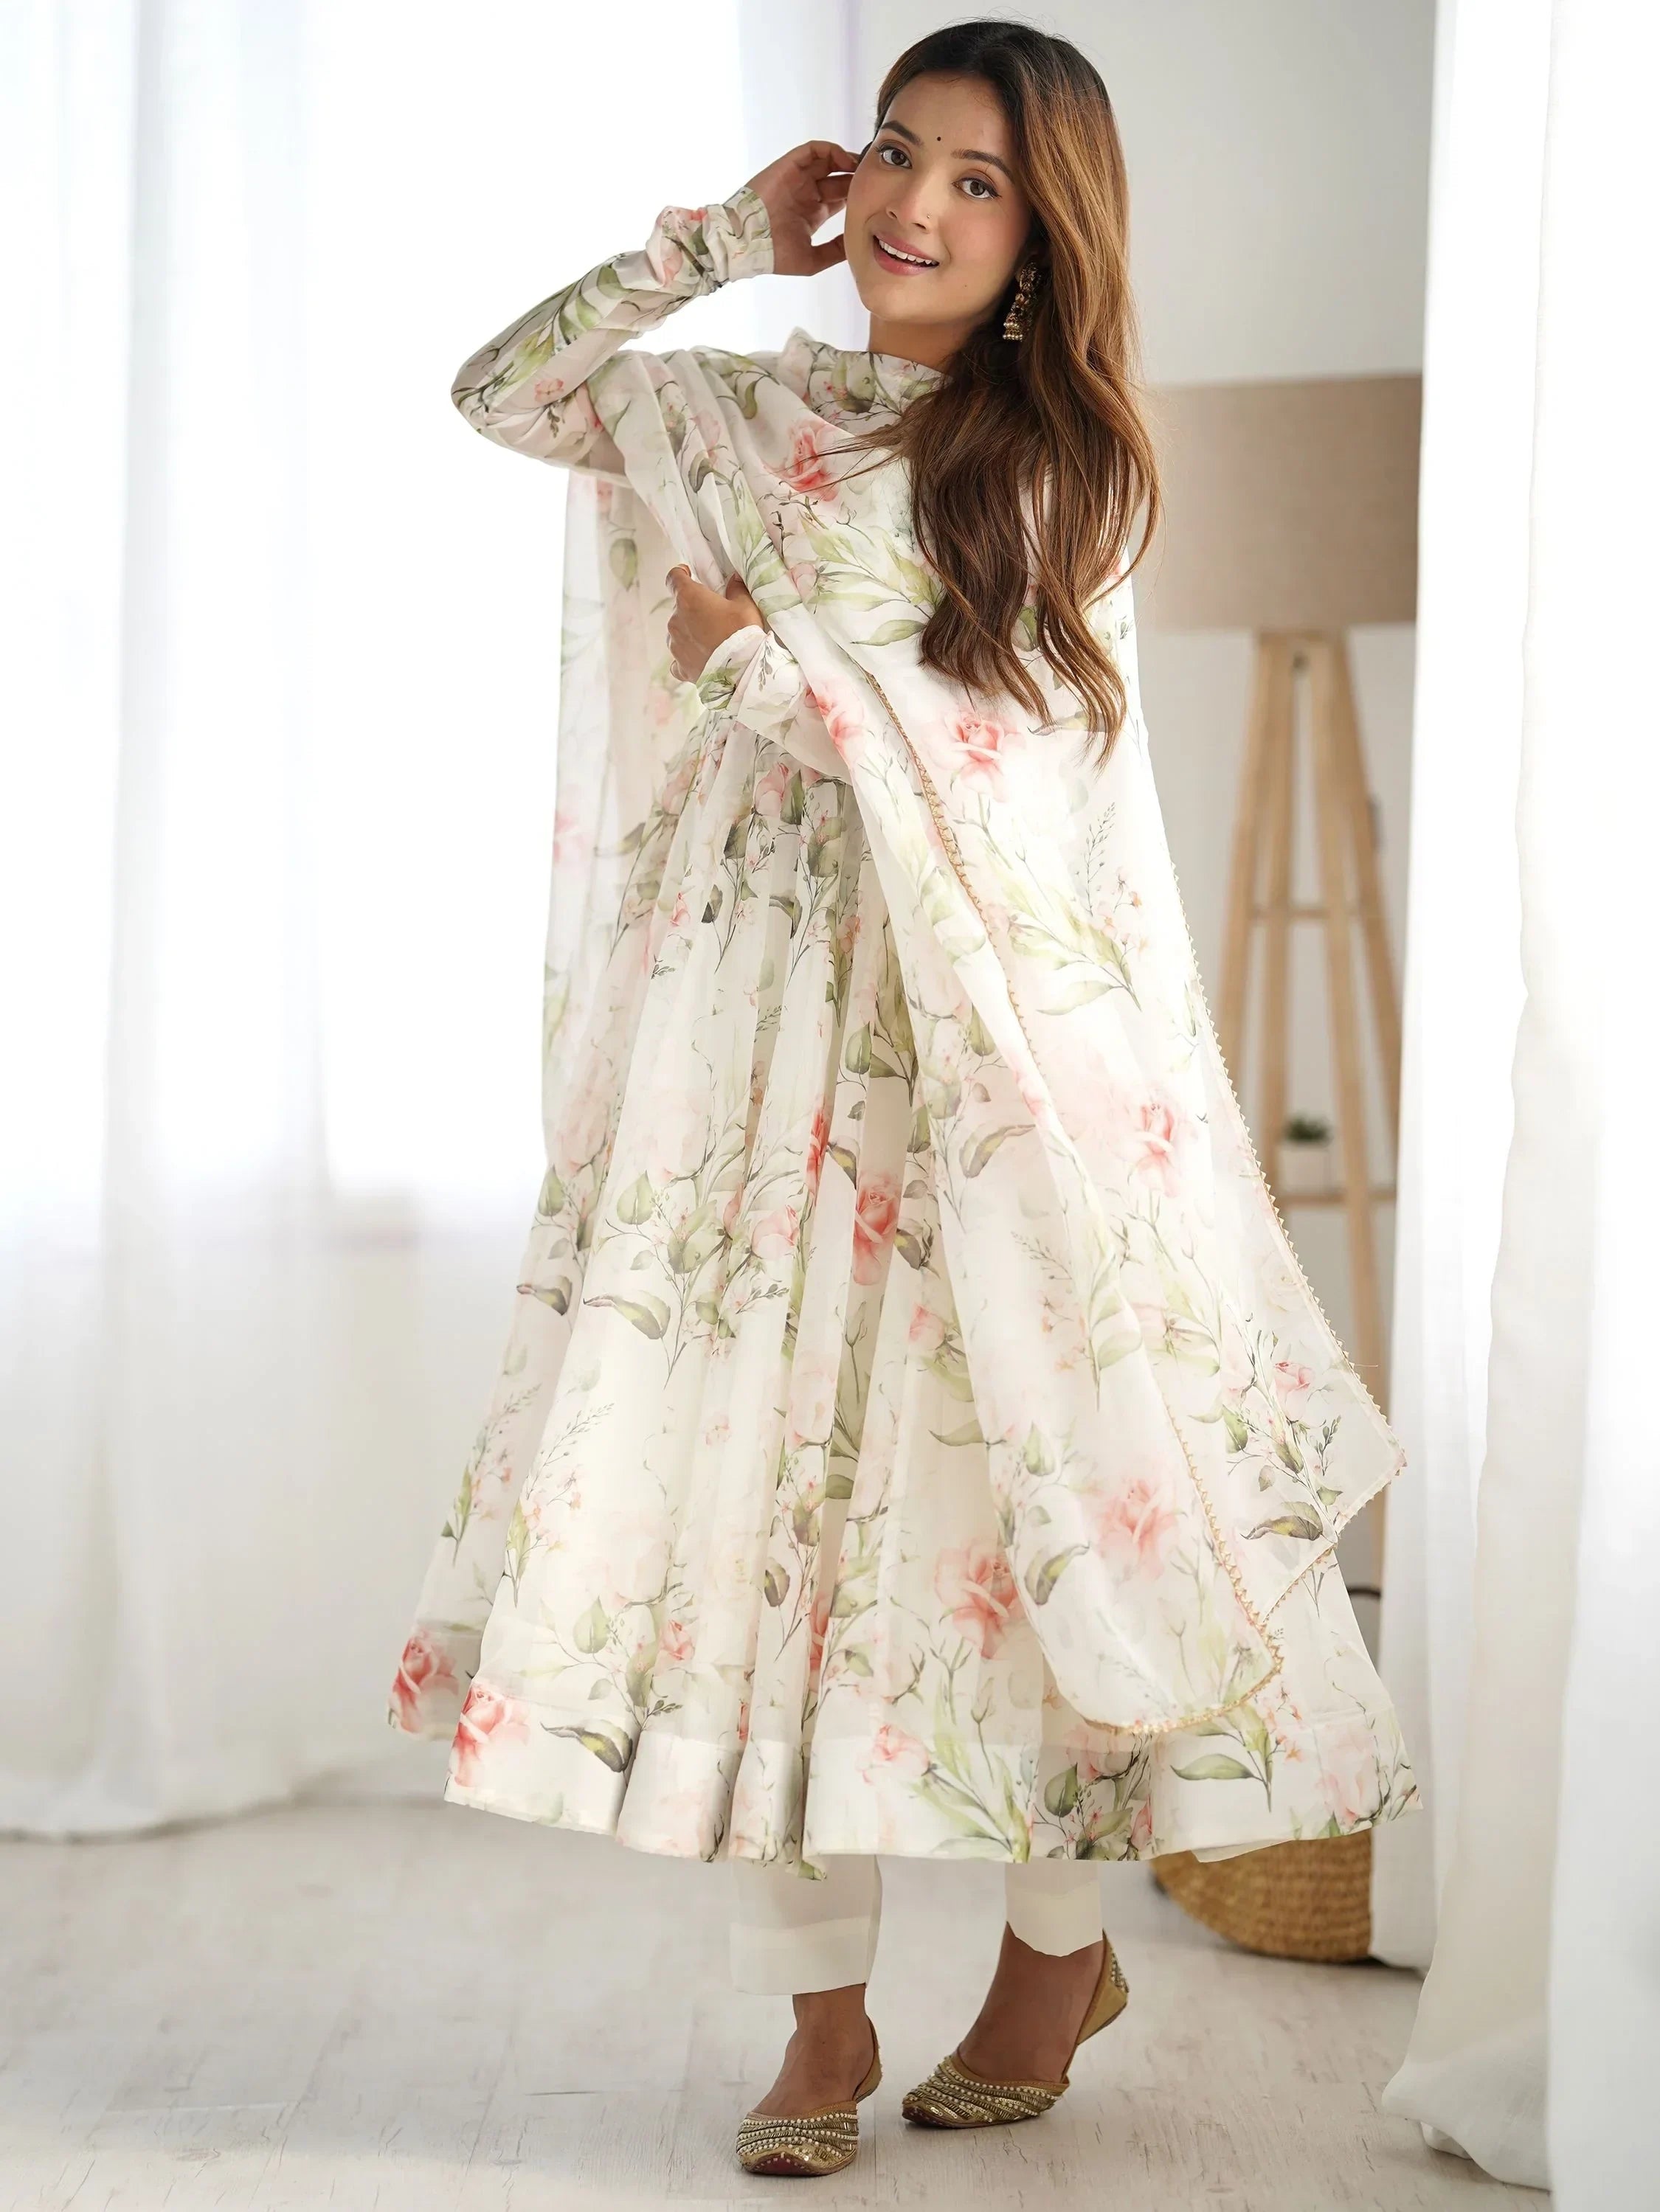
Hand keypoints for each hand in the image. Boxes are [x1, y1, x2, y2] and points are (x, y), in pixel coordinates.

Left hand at [667, 566, 763, 682]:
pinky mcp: (679, 666)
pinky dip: (688, 656)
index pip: (673, 578)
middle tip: (715, 616)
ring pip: (678, 632)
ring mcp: (674, 644)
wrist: (741, 672)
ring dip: (690, 632)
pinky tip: (702, 658)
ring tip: (712, 641)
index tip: (687, 574)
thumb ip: (736, 588)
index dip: (680, 574)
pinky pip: (678, 659)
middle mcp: (675, 619)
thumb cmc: (742, 634)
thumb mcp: (745, 605)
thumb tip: (733, 579)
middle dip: (694, 609)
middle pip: (679, 607)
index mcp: (688, 598)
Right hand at [744, 140, 861, 275]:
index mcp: (812, 213)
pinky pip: (812, 150)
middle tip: (873, 179)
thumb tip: (857, 242)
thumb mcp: (812, 260)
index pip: (840, 198)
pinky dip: (831, 150)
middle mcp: (806, 193)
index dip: (857, 195)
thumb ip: (835, 251)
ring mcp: (797, 179)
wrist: (746, 244)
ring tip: (862, 167)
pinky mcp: (789, 166)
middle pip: (838, 178)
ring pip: (827, 161)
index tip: (874, 197)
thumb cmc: (773, 255)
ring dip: (847, 160)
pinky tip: (845, 160)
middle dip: (856, 177)